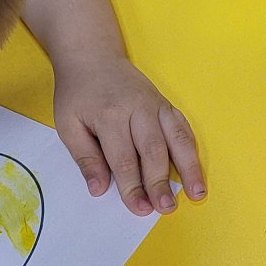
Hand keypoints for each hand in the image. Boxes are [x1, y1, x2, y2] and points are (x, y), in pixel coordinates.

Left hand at [53, 55, 204, 216]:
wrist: (93, 57)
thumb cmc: (77, 94)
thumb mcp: (68, 125)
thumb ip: (85, 158)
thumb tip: (100, 189)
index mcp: (110, 116)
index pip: (124, 159)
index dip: (133, 187)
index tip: (140, 209)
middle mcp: (138, 109)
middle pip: (154, 151)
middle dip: (161, 182)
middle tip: (166, 208)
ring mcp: (156, 105)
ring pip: (176, 138)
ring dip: (189, 167)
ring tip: (197, 193)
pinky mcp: (165, 104)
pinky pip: (183, 127)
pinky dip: (192, 150)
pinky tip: (196, 169)